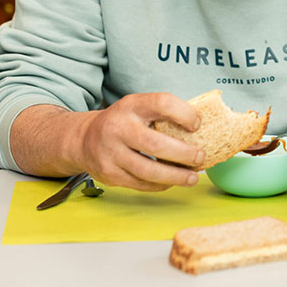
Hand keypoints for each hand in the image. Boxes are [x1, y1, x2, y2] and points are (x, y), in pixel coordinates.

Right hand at [60, 93, 204, 190]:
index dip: (184, 113)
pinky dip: (160, 184)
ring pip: (148, 170)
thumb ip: (164, 114)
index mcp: (131, 105)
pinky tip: (172, 181)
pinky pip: (140, 183)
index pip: (162, 103)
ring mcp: (110, 153)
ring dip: (175, 176)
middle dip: (184, 154)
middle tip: (201, 157)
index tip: (198, 124)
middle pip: (155, 144)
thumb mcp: (139, 107)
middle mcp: (118, 127)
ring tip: (193, 177)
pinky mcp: (108, 174)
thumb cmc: (124, 121)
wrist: (83, 138)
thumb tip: (203, 130)